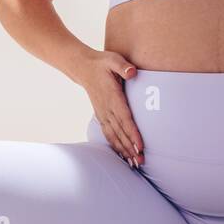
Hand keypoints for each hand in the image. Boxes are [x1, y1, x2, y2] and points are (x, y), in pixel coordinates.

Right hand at [77, 50, 143, 167]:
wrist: (83, 67)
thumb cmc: (101, 63)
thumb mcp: (113, 60)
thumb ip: (123, 67)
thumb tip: (132, 72)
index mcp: (112, 97)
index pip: (125, 118)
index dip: (132, 133)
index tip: (140, 145)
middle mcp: (106, 109)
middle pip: (120, 132)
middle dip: (130, 148)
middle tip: (140, 162)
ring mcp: (103, 114)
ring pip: (114, 136)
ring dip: (124, 150)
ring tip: (134, 164)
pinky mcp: (101, 116)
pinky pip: (109, 134)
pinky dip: (116, 146)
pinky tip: (123, 156)